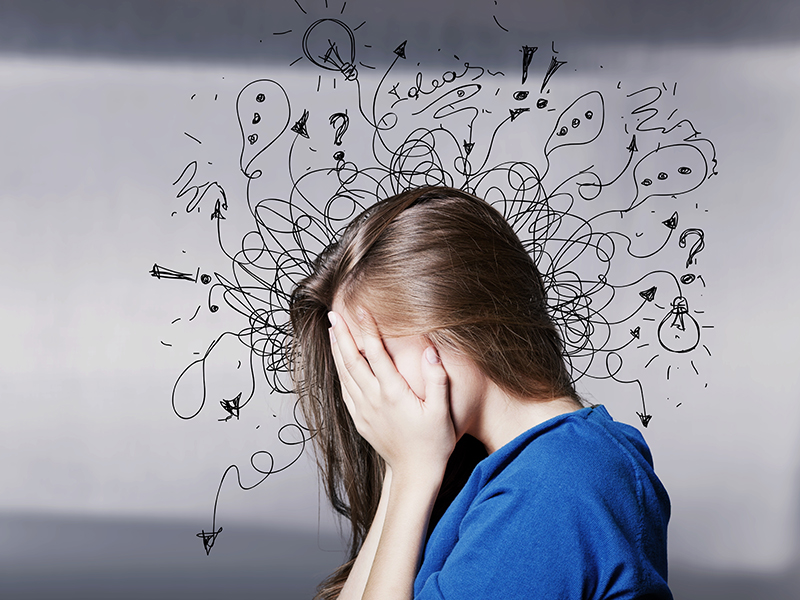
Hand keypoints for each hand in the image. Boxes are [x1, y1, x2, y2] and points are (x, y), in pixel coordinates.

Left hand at [328, 309, 455, 478]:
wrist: (415, 474)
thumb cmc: (434, 443)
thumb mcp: (442, 412)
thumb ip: (437, 379)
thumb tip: (430, 350)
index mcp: (393, 394)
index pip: (376, 354)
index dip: (367, 329)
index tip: (359, 309)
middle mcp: (374, 400)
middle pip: (352, 361)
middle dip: (342, 335)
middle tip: (334, 314)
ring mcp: (364, 411)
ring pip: (344, 374)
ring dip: (337, 351)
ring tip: (333, 331)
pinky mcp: (360, 420)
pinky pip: (345, 391)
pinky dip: (339, 372)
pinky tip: (339, 363)